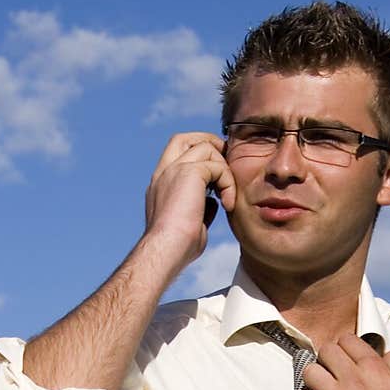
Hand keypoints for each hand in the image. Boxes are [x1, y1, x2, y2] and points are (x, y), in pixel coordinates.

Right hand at [144, 132, 235, 272]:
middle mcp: (163, 172)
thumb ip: (201, 208)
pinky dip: (228, 183)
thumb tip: (213, 203)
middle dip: (209, 144)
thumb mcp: (190, 223)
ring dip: (223, 169)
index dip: (197, 156)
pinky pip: (217, 165)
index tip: (216, 175)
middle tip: (227, 166)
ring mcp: (174, 169)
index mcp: (160, 184)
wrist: (167, 251)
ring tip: (228, 197)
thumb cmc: (177, 249)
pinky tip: (228, 205)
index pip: (176, 154)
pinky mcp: (188, 172)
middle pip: (184, 138)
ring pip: (205, 147)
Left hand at [294, 334, 389, 389]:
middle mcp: (353, 378)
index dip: (343, 348)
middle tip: (330, 372)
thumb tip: (388, 356)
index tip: (343, 358)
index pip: (347, 340)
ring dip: (313, 379)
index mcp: (373, 367)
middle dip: (326, 360)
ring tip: (320, 389)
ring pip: (310, 372)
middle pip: (326, 351)